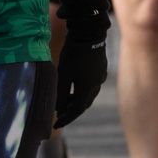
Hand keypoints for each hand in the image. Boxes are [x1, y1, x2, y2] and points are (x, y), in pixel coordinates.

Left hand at [55, 11, 108, 127]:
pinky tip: (75, 87)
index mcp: (88, 89)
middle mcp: (97, 86)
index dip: (66, 118)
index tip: (55, 124)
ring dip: (77, 100)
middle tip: (59, 115)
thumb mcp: (63, 74)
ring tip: (65, 102)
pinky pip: (92, 85)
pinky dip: (82, 90)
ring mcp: (100, 77)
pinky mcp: (101, 69)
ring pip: (88, 95)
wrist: (89, 32)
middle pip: (84, 104)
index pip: (76, 110)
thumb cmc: (73, 53)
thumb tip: (59, 109)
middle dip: (71, 110)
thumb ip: (62, 93)